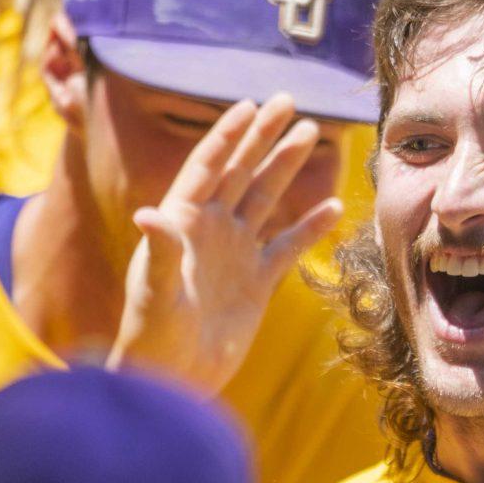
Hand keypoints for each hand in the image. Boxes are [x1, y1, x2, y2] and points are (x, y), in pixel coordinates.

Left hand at [109, 95, 342, 395]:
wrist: (174, 381)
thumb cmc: (152, 336)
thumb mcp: (154, 293)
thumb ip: (160, 251)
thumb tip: (150, 215)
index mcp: (181, 222)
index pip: (206, 167)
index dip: (227, 135)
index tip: (248, 104)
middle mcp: (209, 231)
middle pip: (240, 172)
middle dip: (263, 137)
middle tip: (288, 101)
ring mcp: (235, 254)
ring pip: (265, 200)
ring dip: (286, 168)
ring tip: (310, 132)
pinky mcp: (257, 283)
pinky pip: (287, 248)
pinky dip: (309, 228)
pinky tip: (332, 207)